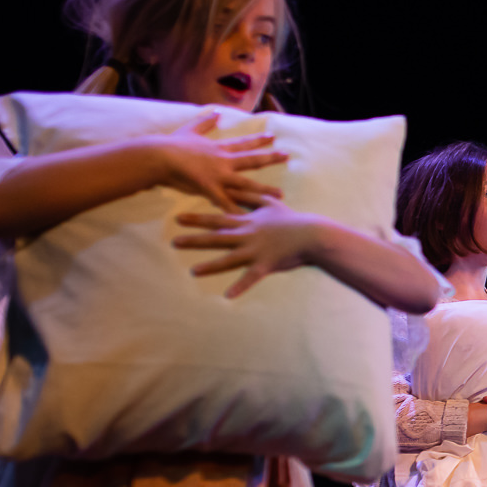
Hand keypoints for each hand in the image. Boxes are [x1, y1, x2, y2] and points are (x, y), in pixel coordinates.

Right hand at [158, 113, 288, 212]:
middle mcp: (222, 161)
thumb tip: (216, 113)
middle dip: (270, 158)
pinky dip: (237, 212)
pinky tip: (249, 219)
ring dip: (264, 190)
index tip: (273, 137)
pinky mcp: (209, 188)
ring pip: (246, 184)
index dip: (258, 140)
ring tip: (280, 195)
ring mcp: (217, 175)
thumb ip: (205, 122)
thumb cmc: (171, 144)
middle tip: (287, 156)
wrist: (158, 156)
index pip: (243, 143)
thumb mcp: (190, 129)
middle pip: (251, 160)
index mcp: (218, 148)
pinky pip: (226, 203)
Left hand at [172, 196, 332, 297]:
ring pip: (228, 259)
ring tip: (193, 271)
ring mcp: (255, 251)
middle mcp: (247, 237)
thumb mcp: (270, 204)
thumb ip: (249, 197)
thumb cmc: (291, 219)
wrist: (311, 234)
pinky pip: (250, 278)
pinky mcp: (266, 265)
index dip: (197, 219)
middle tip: (174, 242)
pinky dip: (240, 287)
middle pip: (216, 238)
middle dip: (194, 240)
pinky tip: (227, 296)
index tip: (178, 218)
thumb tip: (233, 190)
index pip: (217, 220)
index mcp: (247, 223)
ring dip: (210, 266)